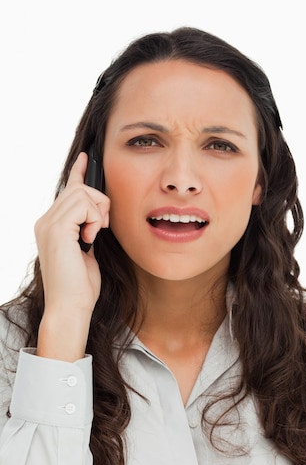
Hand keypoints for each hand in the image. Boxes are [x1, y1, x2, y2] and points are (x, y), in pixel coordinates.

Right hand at [35, 152, 109, 360]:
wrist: (71, 307)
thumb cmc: (80, 286)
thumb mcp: (87, 251)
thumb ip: (88, 230)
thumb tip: (99, 215)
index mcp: (52, 225)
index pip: (67, 191)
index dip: (78, 172)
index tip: (85, 157)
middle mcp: (46, 221)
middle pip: (80, 189)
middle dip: (100, 204)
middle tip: (101, 229)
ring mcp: (48, 224)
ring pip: (83, 194)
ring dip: (99, 214)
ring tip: (94, 236)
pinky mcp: (57, 228)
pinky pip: (85, 205)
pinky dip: (95, 221)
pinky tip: (90, 239)